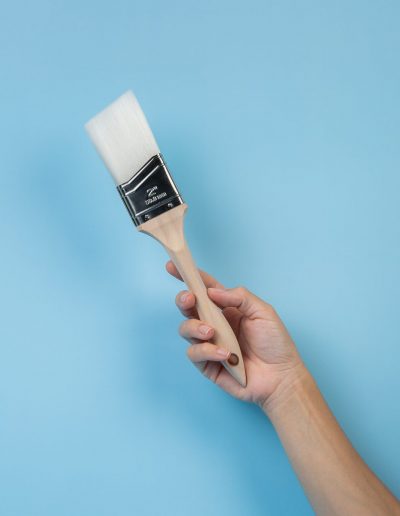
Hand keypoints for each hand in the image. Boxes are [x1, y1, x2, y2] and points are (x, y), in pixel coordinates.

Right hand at [166, 261, 305, 410]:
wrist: (281, 377)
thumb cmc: (275, 343)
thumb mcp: (263, 312)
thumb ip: (239, 297)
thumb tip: (212, 292)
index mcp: (227, 309)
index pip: (205, 289)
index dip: (189, 277)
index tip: (172, 266)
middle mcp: (216, 324)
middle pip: (189, 308)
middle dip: (184, 300)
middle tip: (190, 299)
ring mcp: (210, 344)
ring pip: (186, 329)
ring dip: (195, 327)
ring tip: (211, 332)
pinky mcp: (207, 364)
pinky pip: (195, 353)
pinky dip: (207, 351)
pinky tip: (226, 354)